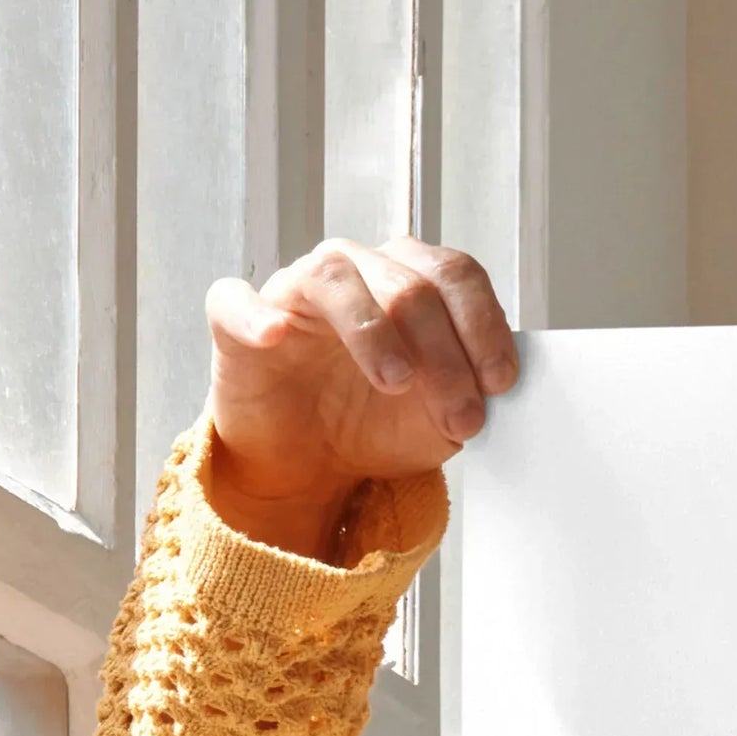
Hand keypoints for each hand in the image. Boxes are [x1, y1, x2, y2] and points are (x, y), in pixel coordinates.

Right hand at [202, 238, 517, 559]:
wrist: (311, 464)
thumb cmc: (375, 424)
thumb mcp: (439, 420)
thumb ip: (470, 395)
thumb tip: (498, 390)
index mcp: (411, 282)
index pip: (456, 276)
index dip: (484, 325)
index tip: (500, 382)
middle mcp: (356, 271)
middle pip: (409, 284)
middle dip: (445, 355)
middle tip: (461, 416)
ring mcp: (295, 290)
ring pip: (335, 278)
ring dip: (374, 331)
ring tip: (397, 382)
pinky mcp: (237, 321)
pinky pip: (236, 300)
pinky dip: (255, 315)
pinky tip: (276, 336)